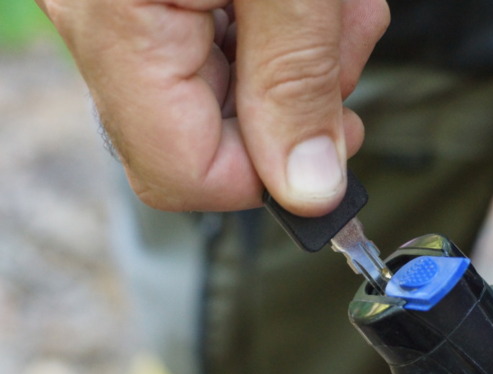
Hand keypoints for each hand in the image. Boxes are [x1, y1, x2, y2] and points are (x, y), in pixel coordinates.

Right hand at [36, 0, 388, 215]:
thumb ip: (294, 84)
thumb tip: (308, 191)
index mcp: (121, 26)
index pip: (187, 172)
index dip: (270, 175)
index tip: (332, 149)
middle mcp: (108, 27)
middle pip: (210, 135)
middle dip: (296, 105)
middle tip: (340, 49)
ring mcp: (131, 11)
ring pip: (227, 91)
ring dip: (301, 62)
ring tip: (333, 6)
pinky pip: (224, 48)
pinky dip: (284, 32)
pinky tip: (312, 1)